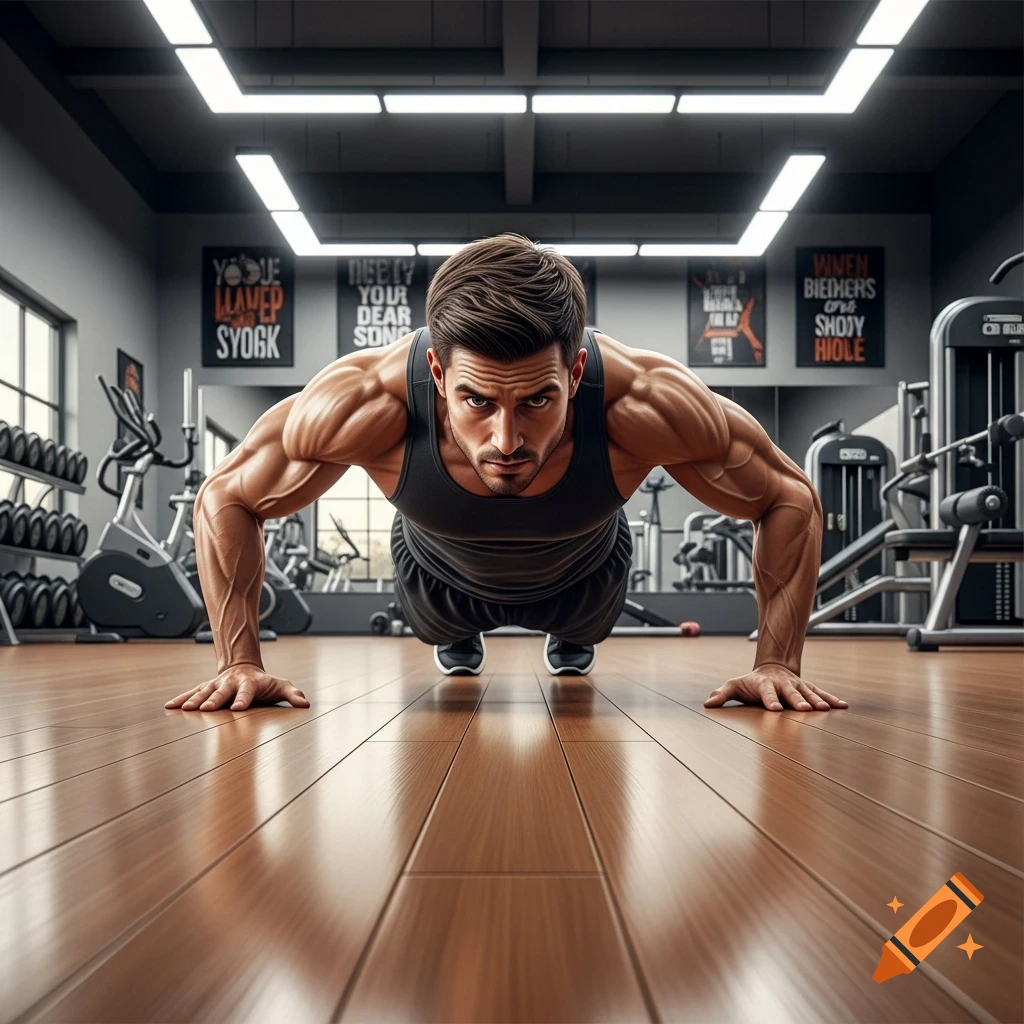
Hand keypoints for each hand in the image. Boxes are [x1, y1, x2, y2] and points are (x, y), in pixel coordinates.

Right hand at [165, 663, 309, 711]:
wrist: (244, 668)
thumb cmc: (264, 683)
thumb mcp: (281, 686)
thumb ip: (293, 694)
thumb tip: (305, 703)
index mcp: (250, 684)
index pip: (247, 692)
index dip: (243, 699)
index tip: (237, 708)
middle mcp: (231, 683)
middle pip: (222, 692)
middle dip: (214, 700)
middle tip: (206, 709)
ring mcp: (217, 685)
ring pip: (204, 692)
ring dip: (194, 700)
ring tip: (185, 710)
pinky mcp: (206, 688)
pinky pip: (192, 693)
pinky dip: (181, 699)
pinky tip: (170, 706)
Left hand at [703, 663, 847, 711]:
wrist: (772, 669)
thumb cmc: (750, 683)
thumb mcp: (734, 686)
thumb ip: (722, 694)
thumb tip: (707, 704)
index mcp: (764, 684)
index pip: (767, 693)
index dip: (770, 700)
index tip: (775, 709)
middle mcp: (783, 684)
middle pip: (790, 693)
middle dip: (798, 701)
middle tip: (805, 710)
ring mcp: (797, 686)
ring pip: (808, 692)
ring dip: (817, 701)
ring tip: (826, 710)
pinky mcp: (807, 688)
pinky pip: (821, 693)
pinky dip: (831, 699)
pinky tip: (843, 706)